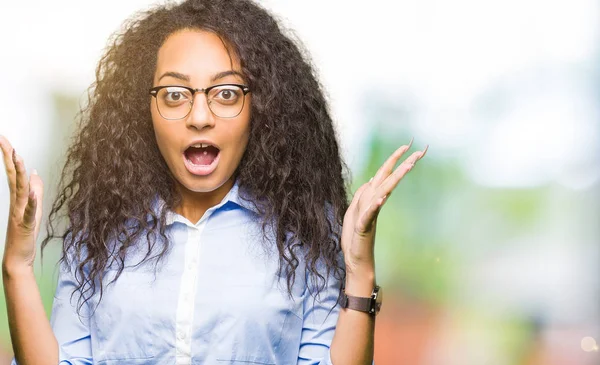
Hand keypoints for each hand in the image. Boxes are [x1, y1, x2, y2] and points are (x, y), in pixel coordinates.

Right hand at [0, 136, 43, 273]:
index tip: (4, 140)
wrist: (17, 258)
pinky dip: (32, 203)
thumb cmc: (24, 234)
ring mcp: (20, 213)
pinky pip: (29, 213)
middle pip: (13, 176)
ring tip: (18, 156)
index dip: (9, 156)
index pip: (13, 173)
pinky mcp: (26, 225)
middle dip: (9, 157)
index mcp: (18, 198)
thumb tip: (36, 173)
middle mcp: (17, 203)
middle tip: (3, 139)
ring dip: (20, 173)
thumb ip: (34, 191)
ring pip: (20, 190)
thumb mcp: (33, 209)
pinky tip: (33, 194)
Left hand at [341, 138, 426, 275]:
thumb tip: (371, 180)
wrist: (355, 261)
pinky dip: (374, 205)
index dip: (394, 160)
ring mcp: (370, 215)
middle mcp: (374, 204)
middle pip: (389, 180)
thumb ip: (362, 195)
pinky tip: (381, 197)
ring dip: (394, 179)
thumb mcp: (354, 211)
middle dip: (403, 164)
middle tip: (419, 151)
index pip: (385, 175)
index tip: (406, 146)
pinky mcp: (364, 227)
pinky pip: (370, 214)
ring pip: (383, 192)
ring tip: (407, 165)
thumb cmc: (354, 239)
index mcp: (371, 199)